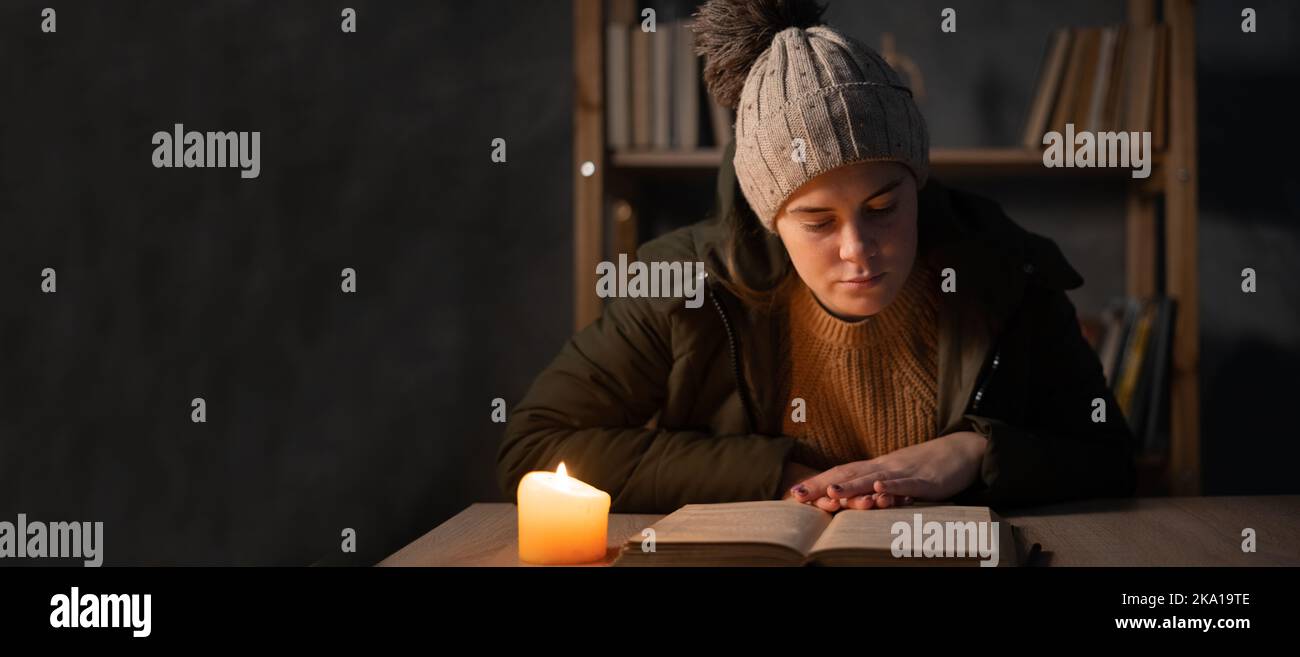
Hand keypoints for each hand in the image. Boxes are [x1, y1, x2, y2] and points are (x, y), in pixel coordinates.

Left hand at [787, 431, 986, 510]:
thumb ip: (875, 489)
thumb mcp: (896, 478)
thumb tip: (849, 503)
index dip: (817, 482)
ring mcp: (904, 472)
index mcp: (876, 468)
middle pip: (849, 474)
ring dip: (852, 486)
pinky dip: (892, 486)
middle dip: (822, 485)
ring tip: (830, 493)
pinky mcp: (925, 480)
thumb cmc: (926, 468)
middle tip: (798, 494)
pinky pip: (907, 484)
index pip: (841, 474)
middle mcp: (885, 467)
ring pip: (874, 479)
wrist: (962, 450)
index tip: (794, 493)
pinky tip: (879, 487)